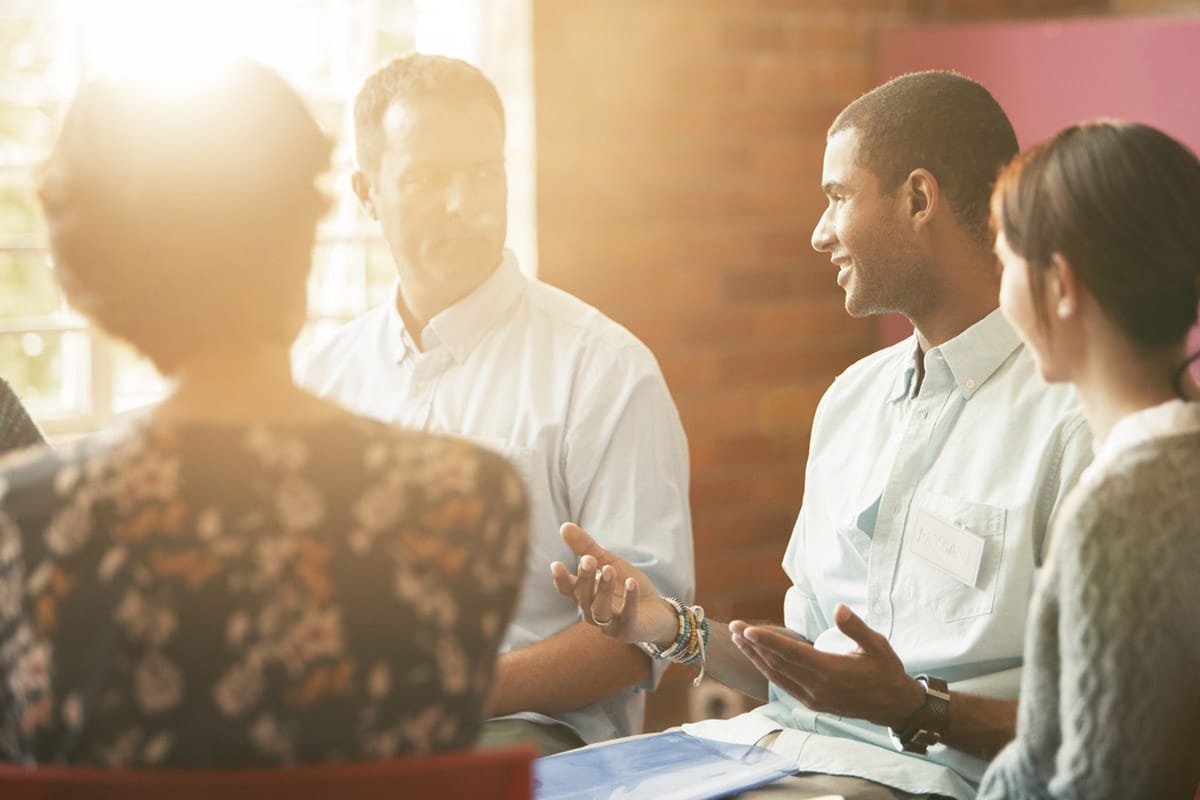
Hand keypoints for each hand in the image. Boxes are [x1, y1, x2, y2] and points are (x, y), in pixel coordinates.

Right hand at [549, 523, 676, 645]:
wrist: (655, 611)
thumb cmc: (625, 585)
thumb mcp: (607, 562)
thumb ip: (586, 547)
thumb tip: (564, 525)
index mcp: (585, 595)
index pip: (567, 589)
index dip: (560, 579)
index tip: (556, 564)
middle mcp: (592, 611)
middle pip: (583, 597)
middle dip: (585, 578)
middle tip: (588, 560)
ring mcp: (610, 624)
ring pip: (600, 610)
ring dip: (603, 590)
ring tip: (609, 570)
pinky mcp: (629, 630)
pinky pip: (627, 617)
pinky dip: (629, 600)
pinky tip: (631, 583)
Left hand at [730, 603, 923, 728]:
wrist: (893, 705)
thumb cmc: (886, 670)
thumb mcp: (877, 645)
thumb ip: (856, 627)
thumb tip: (838, 608)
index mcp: (831, 671)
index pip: (791, 654)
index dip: (767, 641)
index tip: (747, 630)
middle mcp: (817, 687)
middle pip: (777, 663)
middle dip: (753, 645)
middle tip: (733, 627)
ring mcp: (813, 698)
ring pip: (776, 676)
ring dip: (755, 657)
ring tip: (738, 640)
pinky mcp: (812, 704)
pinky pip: (783, 685)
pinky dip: (767, 670)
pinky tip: (757, 659)